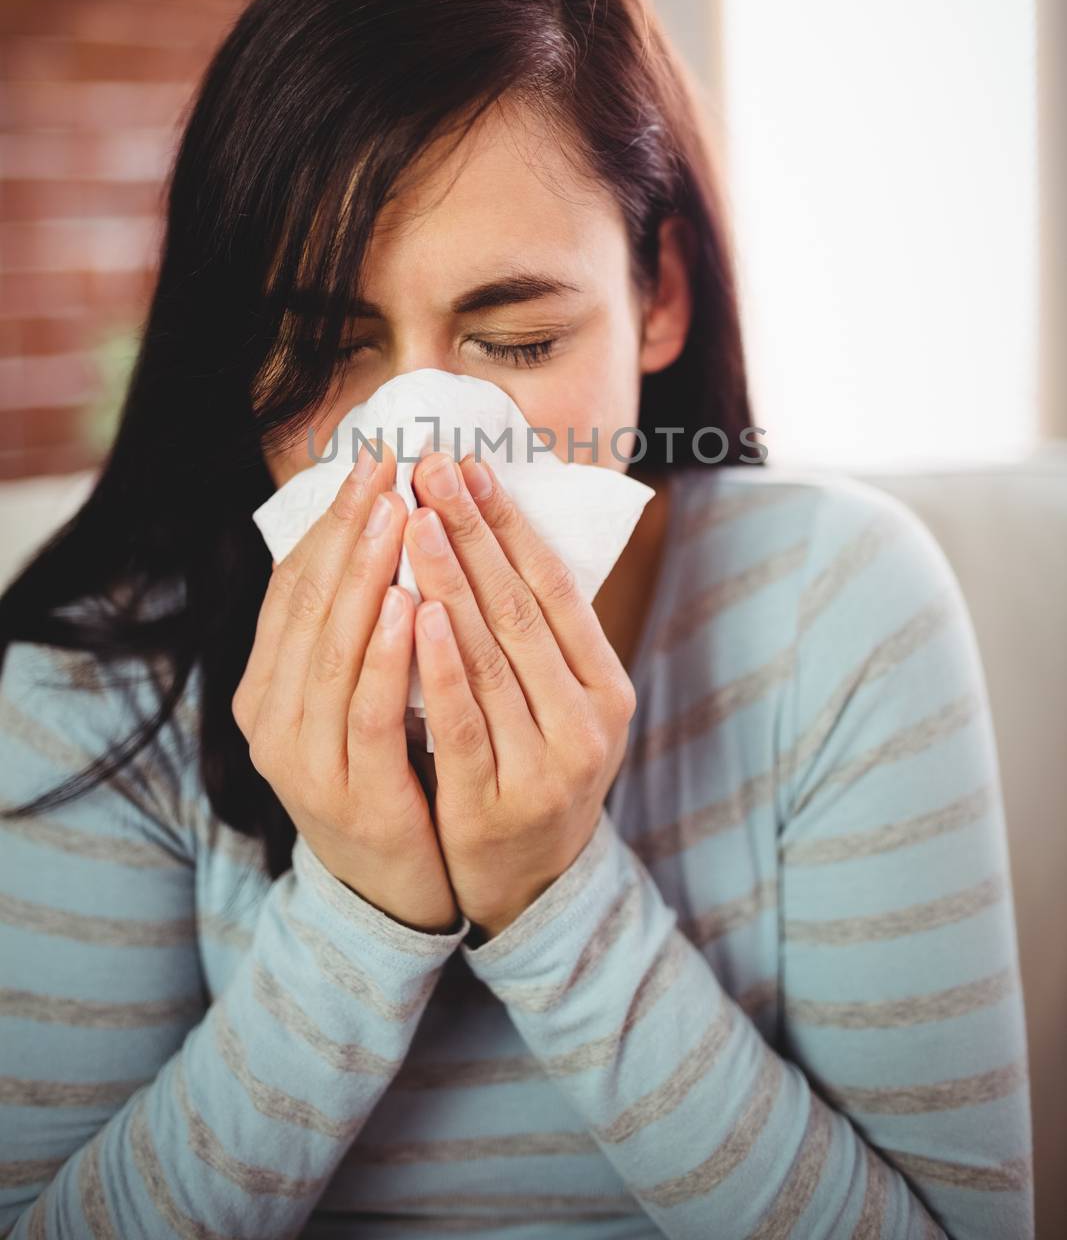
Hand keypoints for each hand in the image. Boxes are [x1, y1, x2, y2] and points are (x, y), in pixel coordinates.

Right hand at [233, 441, 461, 933]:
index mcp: (268, 686)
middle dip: (351, 532)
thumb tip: (378, 521)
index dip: (331, 521)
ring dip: (369, 579)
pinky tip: (418, 609)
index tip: (371, 461)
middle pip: (310, 608)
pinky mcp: (354, 798)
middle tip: (387, 469)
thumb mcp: (355, 693)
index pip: (294, 586)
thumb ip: (356, 625)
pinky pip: (370, 717)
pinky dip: (390, 660)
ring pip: (334, 654)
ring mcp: (307, 763)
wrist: (392, 890)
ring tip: (400, 516)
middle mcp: (273, 720)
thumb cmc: (387, 770)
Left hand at [402, 450, 636, 940]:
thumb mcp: (558, 704)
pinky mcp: (498, 802)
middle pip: (522, 608)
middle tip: (430, 468)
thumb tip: (493, 529)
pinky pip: (463, 721)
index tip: (469, 463)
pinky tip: (415, 613)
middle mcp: (588, 721)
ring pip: (493, 656)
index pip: (555, 586)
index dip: (511, 522)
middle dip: (473, 532)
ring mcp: (547, 764)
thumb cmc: (533, 770)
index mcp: (606, 686)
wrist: (531, 886)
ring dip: (451, 580)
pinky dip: (440, 665)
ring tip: (416, 518)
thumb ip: (536, 637)